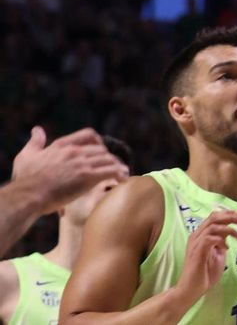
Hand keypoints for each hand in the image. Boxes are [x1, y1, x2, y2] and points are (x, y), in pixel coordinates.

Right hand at [11, 127, 127, 209]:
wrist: (27, 196)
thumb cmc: (25, 180)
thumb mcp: (26, 156)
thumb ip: (35, 142)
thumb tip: (37, 130)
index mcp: (61, 145)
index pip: (88, 134)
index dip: (98, 141)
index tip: (102, 150)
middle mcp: (74, 151)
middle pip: (101, 150)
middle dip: (109, 158)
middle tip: (114, 167)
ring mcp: (82, 163)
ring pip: (109, 159)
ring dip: (118, 166)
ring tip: (122, 174)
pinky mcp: (88, 177)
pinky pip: (111, 171)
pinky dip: (120, 174)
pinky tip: (122, 180)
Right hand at [175, 210, 236, 303]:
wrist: (191, 289)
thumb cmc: (204, 273)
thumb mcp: (218, 254)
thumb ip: (221, 242)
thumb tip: (229, 233)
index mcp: (201, 235)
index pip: (214, 217)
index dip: (228, 214)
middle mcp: (197, 236)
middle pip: (214, 217)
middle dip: (231, 216)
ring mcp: (196, 243)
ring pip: (213, 226)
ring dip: (229, 227)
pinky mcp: (197, 252)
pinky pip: (209, 238)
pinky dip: (221, 239)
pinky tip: (227, 247)